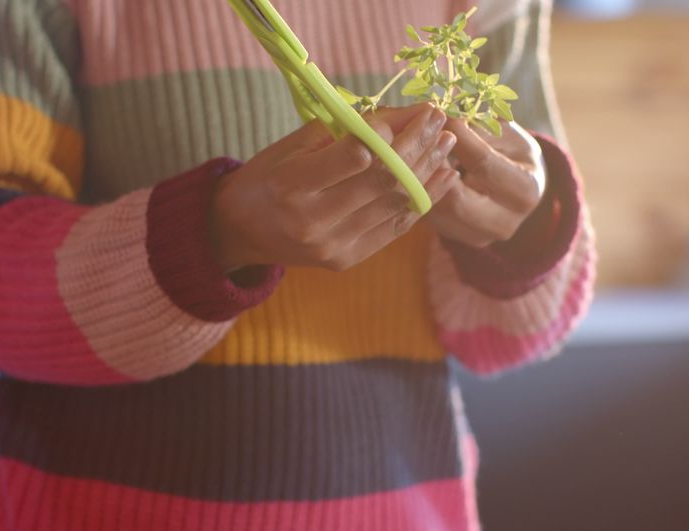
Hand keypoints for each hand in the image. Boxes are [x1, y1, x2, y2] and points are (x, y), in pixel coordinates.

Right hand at [211, 103, 456, 271]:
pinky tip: (442, 177)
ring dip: (428, 171)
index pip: (354, 157)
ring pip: (395, 204)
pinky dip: (422, 200)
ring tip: (447, 143)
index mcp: (291, 186)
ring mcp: (332, 246)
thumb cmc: (266, 178)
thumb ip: (343, 130)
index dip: (388, 132)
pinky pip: (395, 228)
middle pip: (382, 180)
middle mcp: (312, 222)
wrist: (240, 233)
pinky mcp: (347, 260)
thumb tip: (399, 114)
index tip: (410, 113)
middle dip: (417, 145)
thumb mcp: (292, 145)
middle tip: (439, 120)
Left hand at [425, 119, 546, 248]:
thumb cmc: (510, 152)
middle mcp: (505, 222)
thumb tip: (447, 113)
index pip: (483, 163)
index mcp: (525, 190)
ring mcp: (480, 236)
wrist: (515, 186)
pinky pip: (431, 218)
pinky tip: (413, 171)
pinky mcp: (459, 238)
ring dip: (420, 181)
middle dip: (433, 166)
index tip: (440, 114)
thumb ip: (480, 126)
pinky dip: (418, 193)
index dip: (458, 137)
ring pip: (438, 211)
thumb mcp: (505, 133)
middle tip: (418, 138)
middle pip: (456, 199)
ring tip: (412, 152)